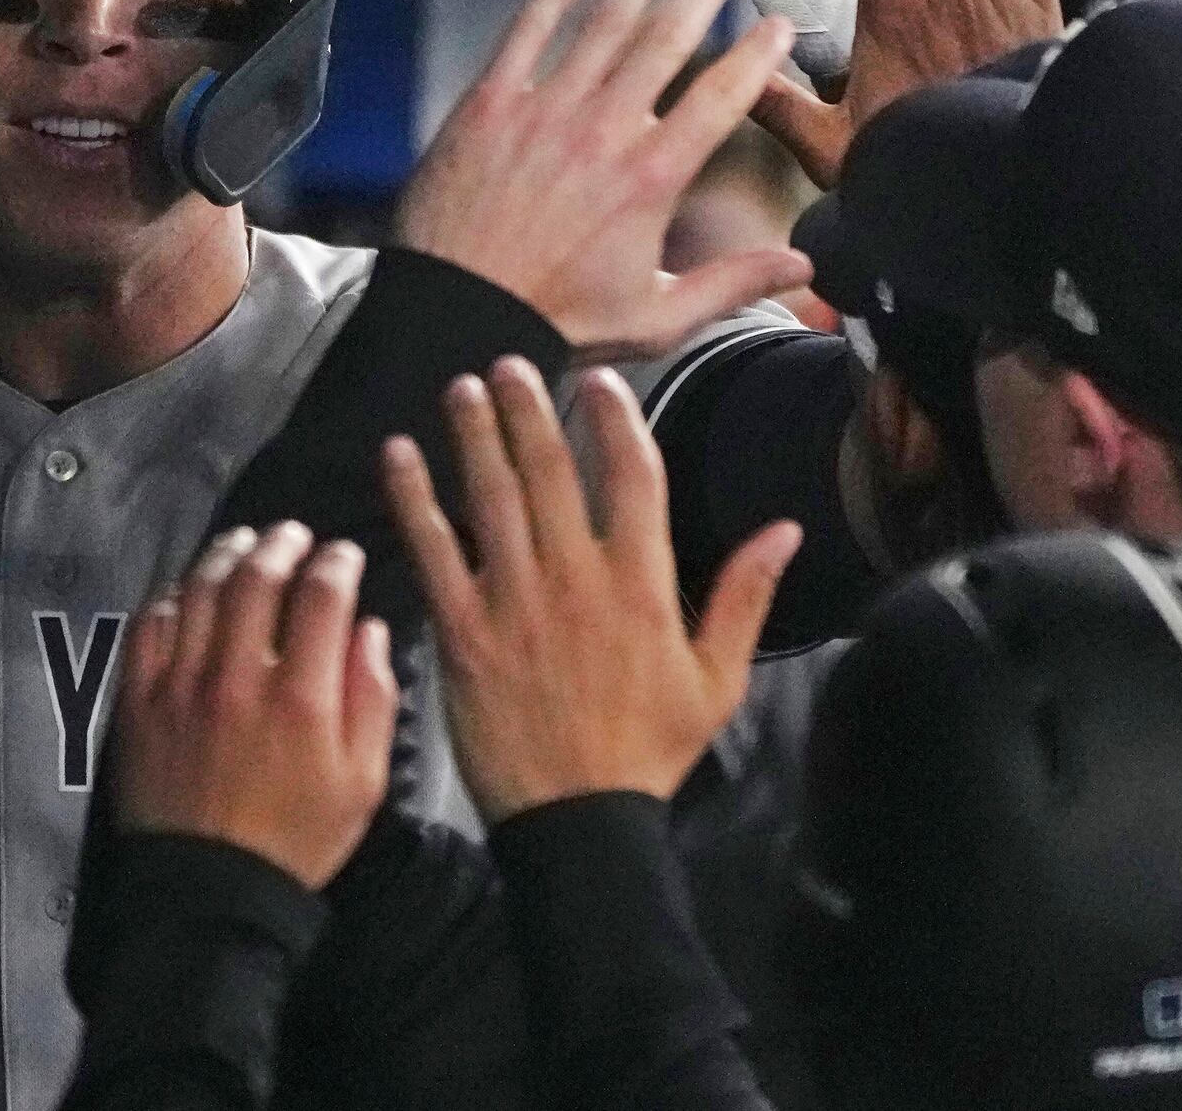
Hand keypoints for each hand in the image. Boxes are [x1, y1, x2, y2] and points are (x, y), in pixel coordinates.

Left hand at [115, 523, 397, 890]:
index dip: (337, 562)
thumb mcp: (363, 784)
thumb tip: (369, 630)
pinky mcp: (140, 702)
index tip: (344, 554)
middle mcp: (238, 679)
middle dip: (281, 544)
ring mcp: (181, 687)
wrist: (211, 894)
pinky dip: (172, 598)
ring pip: (201, 592)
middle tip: (293, 534)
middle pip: (256, 579)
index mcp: (301, 699)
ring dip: (225, 556)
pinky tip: (189, 590)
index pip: (322, 597)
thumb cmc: (296, 842)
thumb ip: (372, 701)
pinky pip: (150, 628)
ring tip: (243, 543)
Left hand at [382, 358, 799, 820]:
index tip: (599, 382)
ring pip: (492, 498)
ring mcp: (516, 604)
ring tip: (460, 387)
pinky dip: (413, 499)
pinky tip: (397, 456)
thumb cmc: (649, 752)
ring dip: (473, 435)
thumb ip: (744, 596)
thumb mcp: (718, 681)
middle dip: (530, 409)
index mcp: (644, 586)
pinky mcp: (463, 633)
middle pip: (552, 472)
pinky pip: (435, 551)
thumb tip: (784, 528)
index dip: (615, 421)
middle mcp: (578, 581)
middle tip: (509, 360)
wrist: (579, 821)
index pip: (634, 477)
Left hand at [393, 0, 810, 361]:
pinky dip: (548, 0)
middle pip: (667, 39)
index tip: (779, 23)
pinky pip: (524, 37)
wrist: (454, 315)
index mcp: (652, 177)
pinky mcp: (488, 108)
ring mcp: (544, 112)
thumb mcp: (657, 316)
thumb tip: (807, 267)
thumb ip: (733, 283)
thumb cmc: (555, 321)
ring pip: (601, 25)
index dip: (756, 54)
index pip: (722, 97)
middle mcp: (604, 130)